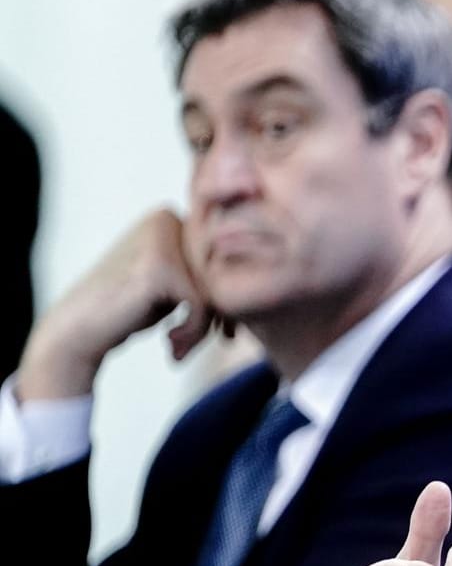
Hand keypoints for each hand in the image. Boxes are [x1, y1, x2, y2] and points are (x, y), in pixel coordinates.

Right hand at [15, 208, 221, 401]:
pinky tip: (172, 346)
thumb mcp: (174, 283)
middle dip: (223, 313)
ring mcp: (160, 239)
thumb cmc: (128, 310)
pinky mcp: (158, 267)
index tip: (224, 330)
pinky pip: (201, 305)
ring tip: (182, 348)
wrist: (77, 330)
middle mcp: (166, 218)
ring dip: (206, 327)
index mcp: (170, 217)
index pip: (222, 257)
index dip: (227, 295)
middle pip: (222, 271)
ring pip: (215, 289)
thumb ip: (207, 271)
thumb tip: (261, 270)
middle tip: (219, 342)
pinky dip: (194, 331)